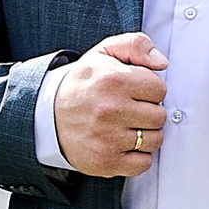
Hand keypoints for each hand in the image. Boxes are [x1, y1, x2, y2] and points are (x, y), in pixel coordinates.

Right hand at [53, 33, 167, 177]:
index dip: (150, 89)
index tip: (136, 91)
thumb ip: (135, 45)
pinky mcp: (106, 161)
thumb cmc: (81, 85)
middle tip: (131, 109)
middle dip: (149, 111)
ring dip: (146, 134)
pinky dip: (138, 156)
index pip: (159, 89)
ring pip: (155, 140)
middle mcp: (110, 110)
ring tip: (127, 126)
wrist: (47, 116)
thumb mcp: (103, 53)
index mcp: (113, 80)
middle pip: (160, 116)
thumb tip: (161, 63)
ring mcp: (108, 138)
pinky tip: (123, 144)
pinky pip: (143, 163)